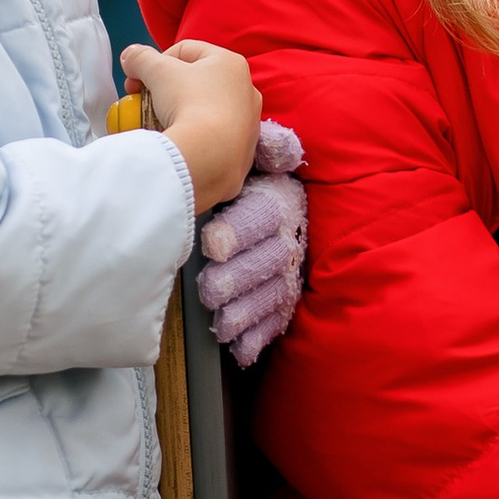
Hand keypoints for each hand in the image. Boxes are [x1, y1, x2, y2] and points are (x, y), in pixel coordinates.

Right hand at [124, 38, 260, 211]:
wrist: (210, 156)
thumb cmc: (189, 104)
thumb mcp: (157, 72)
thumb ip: (141, 58)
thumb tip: (130, 57)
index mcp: (230, 63)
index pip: (185, 50)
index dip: (157, 61)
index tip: (140, 79)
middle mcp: (245, 90)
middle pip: (195, 81)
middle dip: (165, 88)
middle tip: (144, 100)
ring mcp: (247, 122)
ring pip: (204, 110)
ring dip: (178, 112)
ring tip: (158, 122)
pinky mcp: (242, 150)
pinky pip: (212, 137)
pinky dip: (193, 136)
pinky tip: (178, 142)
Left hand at [194, 163, 307, 366]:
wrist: (253, 193)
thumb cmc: (241, 173)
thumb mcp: (250, 151)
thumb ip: (265, 147)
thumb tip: (282, 149)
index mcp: (277, 198)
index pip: (265, 213)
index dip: (242, 230)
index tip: (213, 243)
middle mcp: (286, 235)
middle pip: (270, 258)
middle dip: (241, 276)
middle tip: (211, 290)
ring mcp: (285, 269)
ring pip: (273, 290)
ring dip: (248, 309)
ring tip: (223, 323)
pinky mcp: (279, 295)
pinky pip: (274, 317)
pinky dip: (259, 335)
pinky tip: (242, 350)